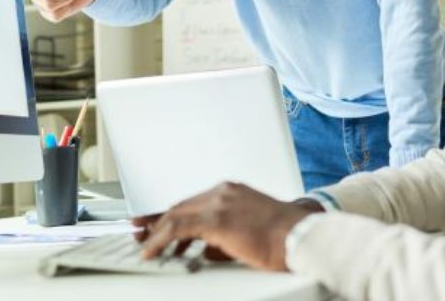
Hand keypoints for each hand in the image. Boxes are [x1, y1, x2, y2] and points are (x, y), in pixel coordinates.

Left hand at [131, 182, 317, 271]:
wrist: (303, 236)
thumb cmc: (286, 238)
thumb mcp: (250, 232)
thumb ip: (224, 237)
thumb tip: (205, 252)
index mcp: (232, 192)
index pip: (193, 203)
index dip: (172, 216)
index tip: (155, 225)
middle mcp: (223, 192)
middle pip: (181, 207)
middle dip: (159, 223)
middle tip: (142, 234)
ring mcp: (219, 202)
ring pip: (175, 216)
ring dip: (157, 233)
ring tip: (146, 247)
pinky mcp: (216, 219)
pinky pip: (177, 229)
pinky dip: (160, 240)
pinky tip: (153, 251)